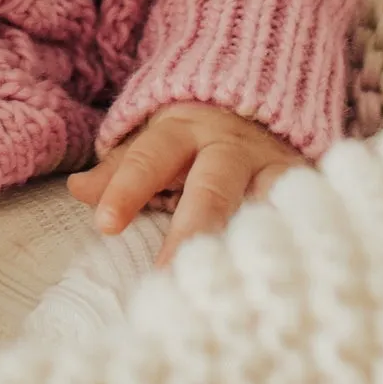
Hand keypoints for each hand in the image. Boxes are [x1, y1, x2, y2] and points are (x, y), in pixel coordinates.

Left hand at [66, 102, 308, 268]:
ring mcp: (271, 167)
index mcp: (181, 132)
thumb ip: (120, 170)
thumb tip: (77, 190)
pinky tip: (292, 275)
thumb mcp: (153, 143)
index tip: (105, 225)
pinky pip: (305, 214)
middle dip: (192, 229)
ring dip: (250, 241)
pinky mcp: (305, 186)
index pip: (148, 158)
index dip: (127, 189)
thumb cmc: (194, 138)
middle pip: (210, 187)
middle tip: (172, 273)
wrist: (258, 100)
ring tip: (237, 284)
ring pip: (264, 203)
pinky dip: (299, 240)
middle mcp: (228, 147)